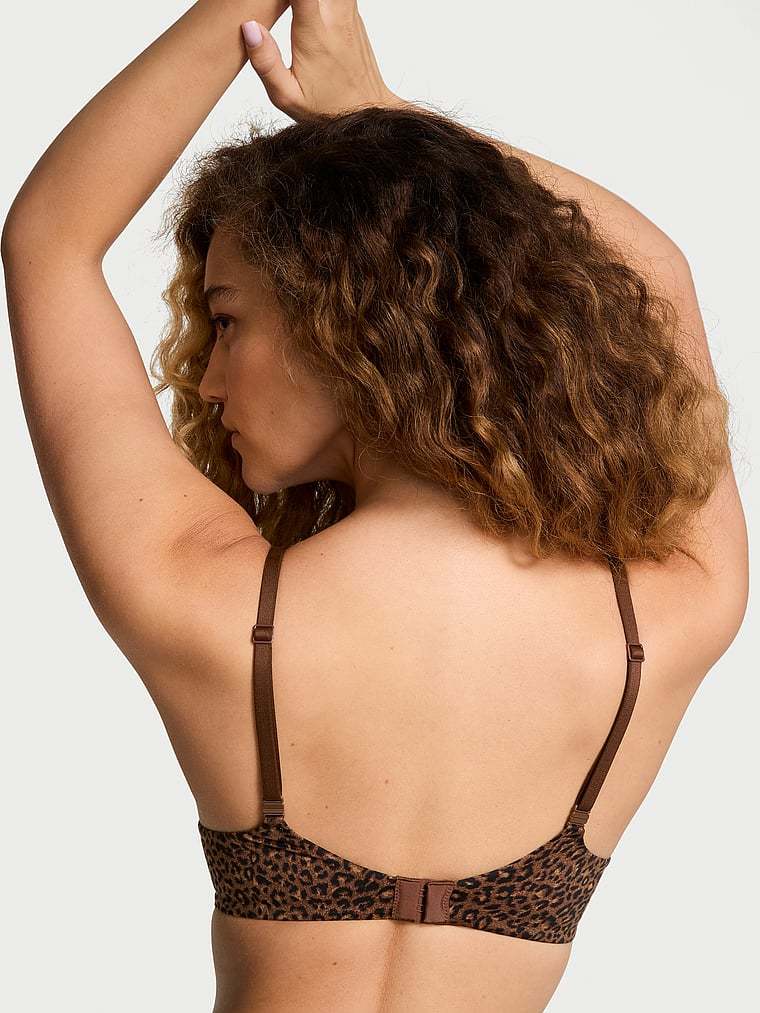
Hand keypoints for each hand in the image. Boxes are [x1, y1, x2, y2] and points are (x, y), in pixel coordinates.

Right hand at [241, 0, 404, 120]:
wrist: (365, 112)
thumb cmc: (326, 108)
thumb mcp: (287, 96)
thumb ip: (266, 64)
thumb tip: (250, 28)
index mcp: (314, 34)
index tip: (271, 3)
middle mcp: (335, 18)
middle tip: (280, 9)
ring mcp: (348, 13)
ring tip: (295, 11)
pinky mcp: (353, 14)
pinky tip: (309, 10)